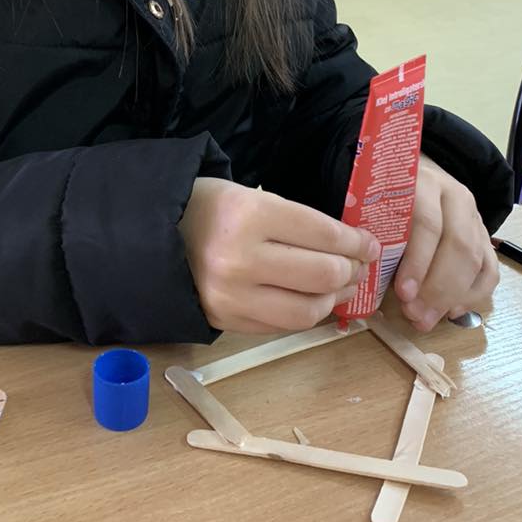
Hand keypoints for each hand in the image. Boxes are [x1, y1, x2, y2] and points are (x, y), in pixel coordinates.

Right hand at [179, 178, 378, 334]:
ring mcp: (232, 296)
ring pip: (307, 311)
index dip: (356, 241)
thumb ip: (299, 222)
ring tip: (340, 286)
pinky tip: (311, 300)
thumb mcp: (253, 196)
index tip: (369, 244)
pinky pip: (282, 326)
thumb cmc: (210, 208)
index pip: (324, 235)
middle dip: (350, 270)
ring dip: (333, 298)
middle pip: (322, 274)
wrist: (152, 236)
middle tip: (357, 264)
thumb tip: (352, 245)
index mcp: (249, 216)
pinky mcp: (226, 320)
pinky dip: (305, 314)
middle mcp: (241, 260)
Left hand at [394, 157, 497, 331]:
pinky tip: (453, 312)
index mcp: (426, 183)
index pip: (428, 223)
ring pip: (476, 260)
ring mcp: (475, 218)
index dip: (417, 262)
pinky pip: (490, 270)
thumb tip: (369, 275)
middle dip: (437, 287)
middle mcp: (456, 198)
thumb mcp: (377, 207)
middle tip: (415, 314)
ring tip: (427, 319)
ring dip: (452, 297)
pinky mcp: (485, 237)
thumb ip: (378, 234)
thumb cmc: (389, 200)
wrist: (417, 180)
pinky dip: (474, 295)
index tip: (403, 293)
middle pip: (458, 245)